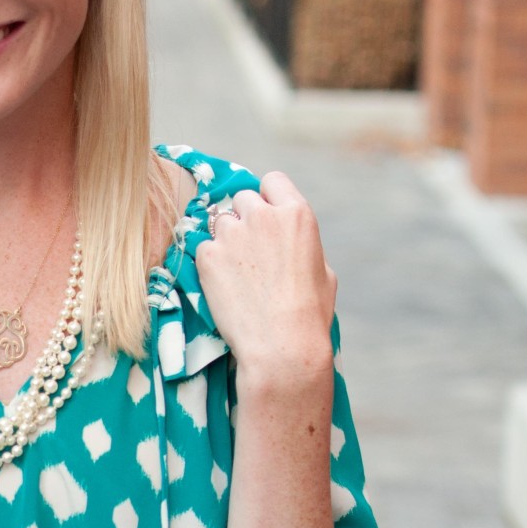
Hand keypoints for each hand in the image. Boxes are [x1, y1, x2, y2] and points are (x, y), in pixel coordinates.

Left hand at [198, 171, 336, 386]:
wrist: (281, 346)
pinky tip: (224, 288)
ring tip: (237, 275)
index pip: (272, 181)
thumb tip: (291, 240)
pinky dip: (210, 264)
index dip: (268, 198)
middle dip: (244, 218)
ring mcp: (232, 234)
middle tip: (249, 251)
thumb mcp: (323, 271)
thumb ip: (302, 244)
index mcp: (297, 214)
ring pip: (220, 223)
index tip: (266, 217)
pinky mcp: (207, 256)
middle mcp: (263, 216)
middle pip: (242, 198)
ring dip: (225, 240)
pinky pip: (203, 249)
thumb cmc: (310, 315)